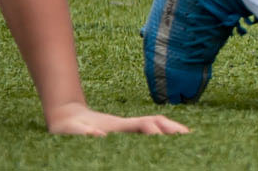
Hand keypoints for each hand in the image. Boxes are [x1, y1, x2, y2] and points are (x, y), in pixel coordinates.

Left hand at [45, 102, 187, 136]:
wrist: (65, 115)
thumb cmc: (66, 128)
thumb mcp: (72, 131)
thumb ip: (84, 132)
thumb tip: (98, 135)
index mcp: (117, 126)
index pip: (144, 125)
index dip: (157, 130)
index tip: (166, 139)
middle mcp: (127, 125)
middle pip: (157, 123)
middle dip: (174, 128)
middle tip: (192, 137)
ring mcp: (127, 127)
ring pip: (156, 125)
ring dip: (172, 130)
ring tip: (188, 138)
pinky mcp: (125, 131)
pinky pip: (149, 131)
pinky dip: (163, 133)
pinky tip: (169, 142)